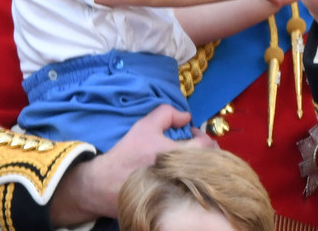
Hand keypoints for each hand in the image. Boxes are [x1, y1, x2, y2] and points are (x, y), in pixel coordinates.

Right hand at [48, 105, 212, 223]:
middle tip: (193, 147)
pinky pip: (194, 190)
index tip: (191, 135)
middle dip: (206, 152)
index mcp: (178, 155)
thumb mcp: (145, 126)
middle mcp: (183, 175)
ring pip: (204, 177)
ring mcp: (181, 191)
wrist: (105, 184)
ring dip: (200, 166)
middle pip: (212, 163)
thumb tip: (187, 117)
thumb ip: (167, 114)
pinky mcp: (176, 203)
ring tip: (187, 160)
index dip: (202, 136)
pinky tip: (180, 174)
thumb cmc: (128, 154)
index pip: (207, 145)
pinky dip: (192, 180)